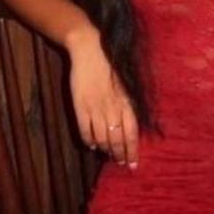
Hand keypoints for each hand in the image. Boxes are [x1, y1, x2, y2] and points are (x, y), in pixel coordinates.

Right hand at [66, 26, 138, 168]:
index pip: (132, 133)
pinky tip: (91, 145)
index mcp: (127, 102)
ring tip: (108, 156)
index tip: (133, 164)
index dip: (132, 151)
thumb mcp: (127, 85)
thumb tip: (132, 126)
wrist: (90, 49)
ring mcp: (95, 108)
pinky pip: (85, 130)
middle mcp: (112, 108)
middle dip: (120, 155)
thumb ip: (129, 105)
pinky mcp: (80, 106)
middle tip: (121, 164)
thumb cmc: (111, 66)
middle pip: (117, 140)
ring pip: (101, 138)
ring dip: (105, 150)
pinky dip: (88, 140)